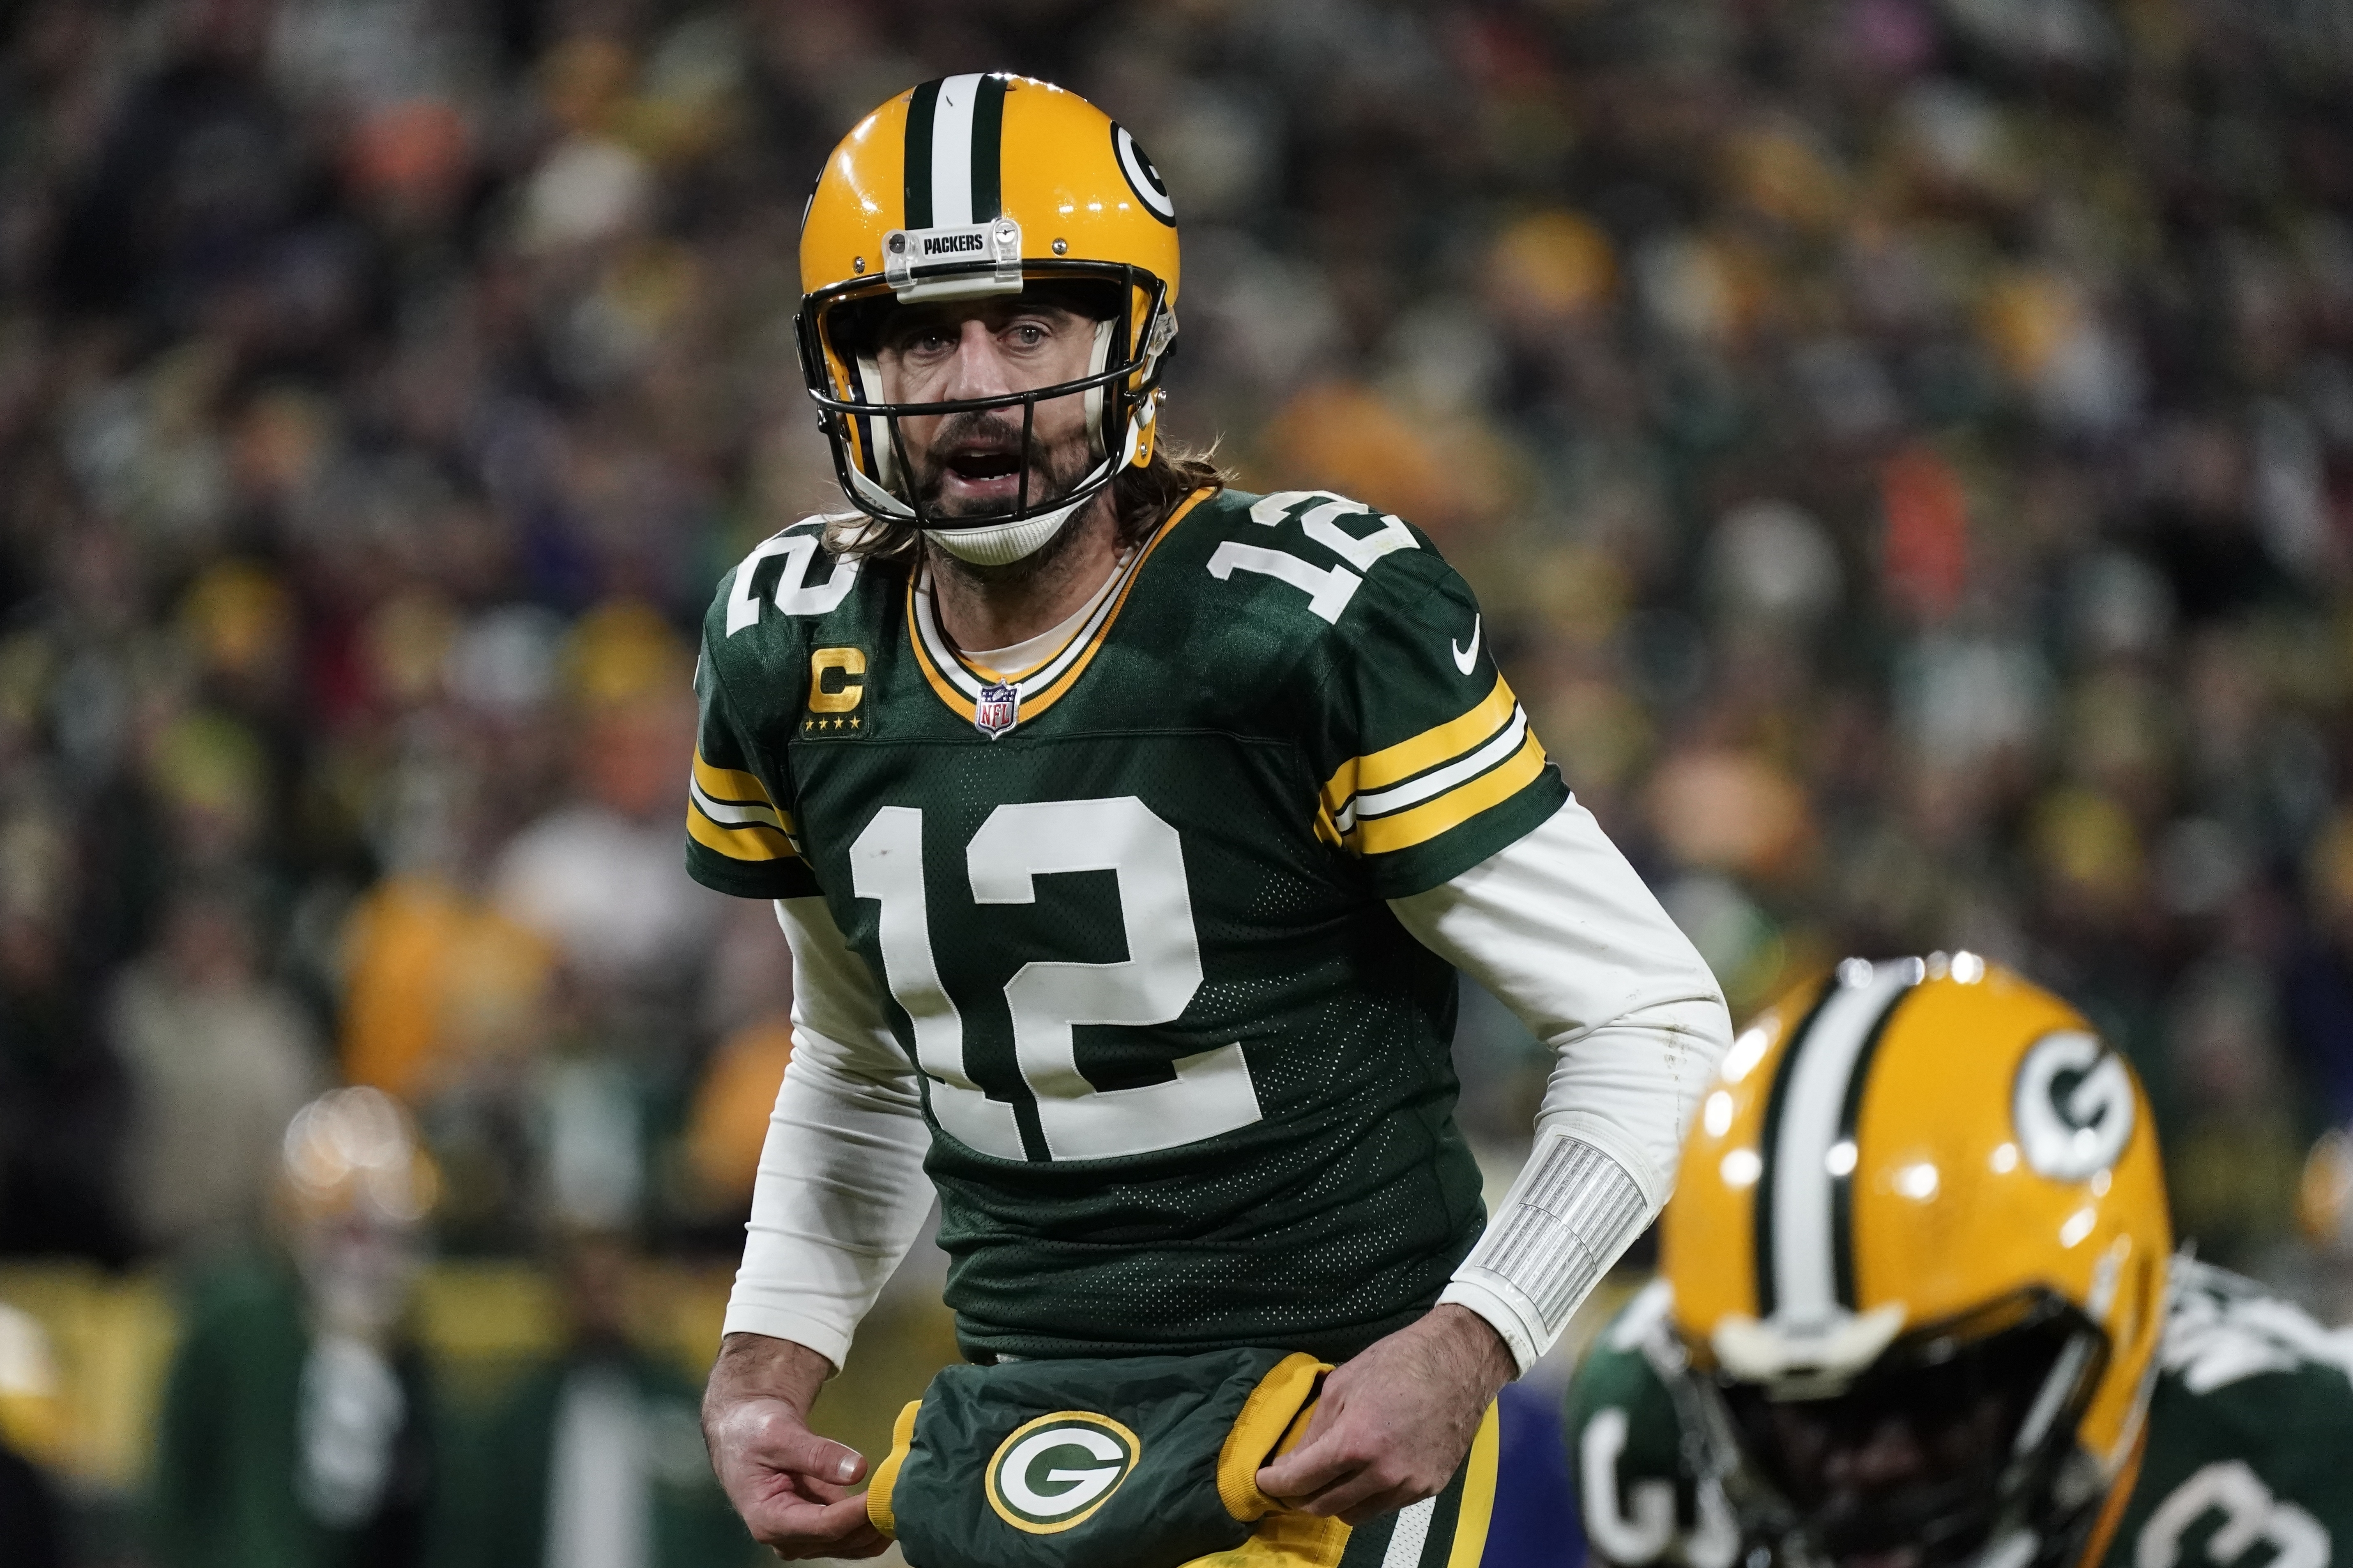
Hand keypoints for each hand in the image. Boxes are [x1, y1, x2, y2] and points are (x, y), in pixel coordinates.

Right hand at [703, 1333, 891, 1559]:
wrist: (746, 1430)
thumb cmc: (754, 1431)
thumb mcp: (779, 1435)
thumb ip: (817, 1454)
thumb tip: (858, 1470)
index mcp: (769, 1520)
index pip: (824, 1526)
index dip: (858, 1513)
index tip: (887, 1492)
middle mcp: (787, 1539)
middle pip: (842, 1539)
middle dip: (874, 1519)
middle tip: (908, 1492)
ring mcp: (804, 1536)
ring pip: (852, 1543)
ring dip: (879, 1523)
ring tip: (907, 1495)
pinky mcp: (819, 1527)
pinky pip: (853, 1532)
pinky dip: (874, 1519)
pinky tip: (894, 1497)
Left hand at [1255, 1304, 1515, 1524]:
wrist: (1460, 1362)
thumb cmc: (1398, 1362)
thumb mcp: (1342, 1384)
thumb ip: (1314, 1430)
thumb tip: (1290, 1463)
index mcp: (1355, 1442)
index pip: (1300, 1481)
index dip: (1274, 1483)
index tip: (1264, 1479)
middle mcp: (1382, 1473)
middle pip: (1323, 1506)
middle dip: (1299, 1496)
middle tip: (1291, 1480)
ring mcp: (1409, 1485)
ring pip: (1354, 1514)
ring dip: (1333, 1500)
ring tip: (1328, 1477)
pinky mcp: (1429, 1489)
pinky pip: (1385, 1506)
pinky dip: (1367, 1496)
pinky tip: (1365, 1472)